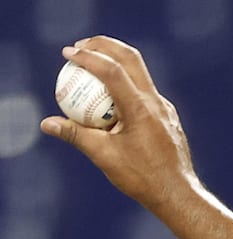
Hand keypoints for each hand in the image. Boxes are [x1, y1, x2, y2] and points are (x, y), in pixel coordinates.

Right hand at [40, 37, 198, 210]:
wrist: (178, 193)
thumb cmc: (142, 177)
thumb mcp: (104, 156)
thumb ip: (75, 135)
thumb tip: (48, 123)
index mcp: (141, 109)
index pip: (112, 70)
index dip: (88, 57)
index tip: (68, 53)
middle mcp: (157, 103)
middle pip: (131, 59)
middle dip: (104, 45)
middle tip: (81, 46)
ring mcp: (165, 109)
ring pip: (140, 74)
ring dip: (116, 62)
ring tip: (91, 65)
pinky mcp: (168, 117)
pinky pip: (144, 92)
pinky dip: (125, 85)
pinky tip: (109, 97)